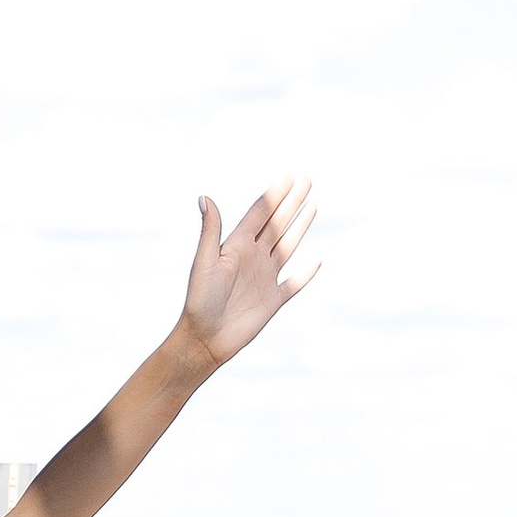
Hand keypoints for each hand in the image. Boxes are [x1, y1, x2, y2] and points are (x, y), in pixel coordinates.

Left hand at [178, 180, 319, 368]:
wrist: (205, 339)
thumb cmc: (199, 301)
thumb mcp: (204, 262)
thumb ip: (210, 231)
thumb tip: (205, 197)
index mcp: (236, 247)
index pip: (259, 214)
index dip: (273, 196)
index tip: (288, 177)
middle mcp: (252, 258)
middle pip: (277, 224)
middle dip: (291, 203)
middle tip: (306, 180)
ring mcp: (264, 278)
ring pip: (287, 246)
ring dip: (300, 226)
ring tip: (312, 205)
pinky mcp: (273, 300)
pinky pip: (294, 283)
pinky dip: (306, 273)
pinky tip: (317, 260)